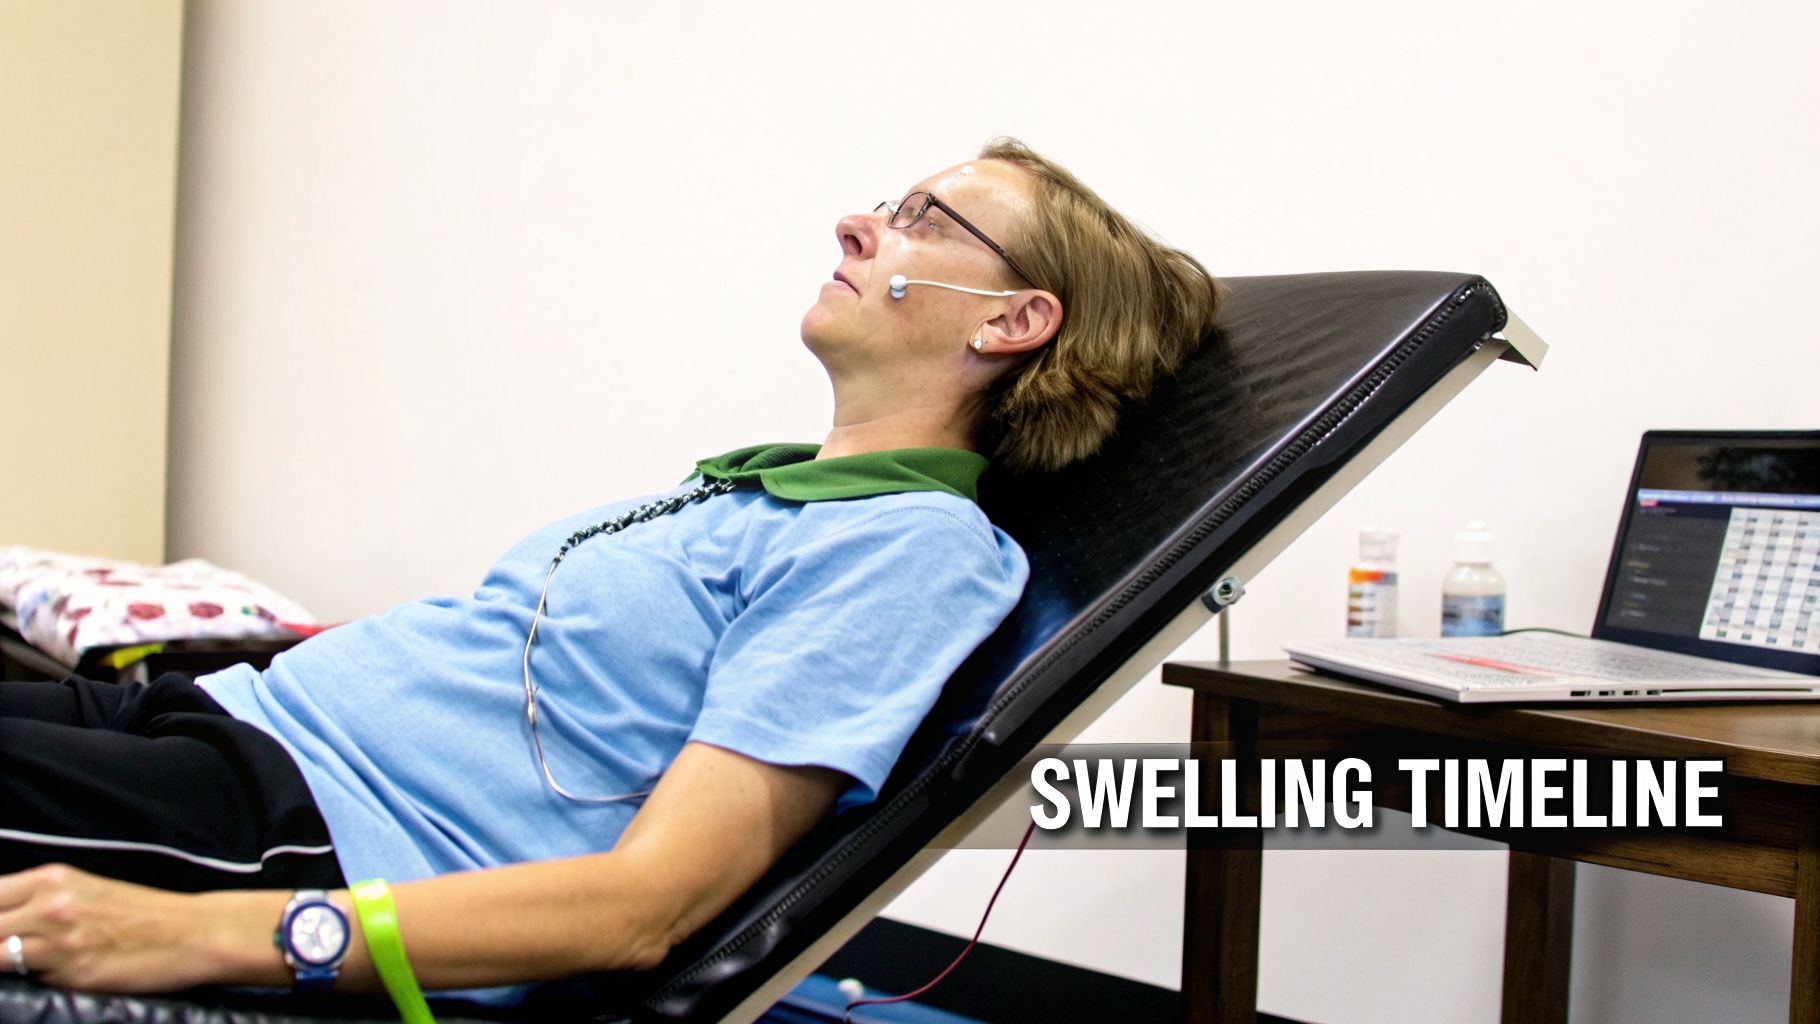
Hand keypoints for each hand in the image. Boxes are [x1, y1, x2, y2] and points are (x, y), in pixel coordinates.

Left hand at [0, 864, 268, 992]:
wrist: (193, 932)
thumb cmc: (144, 913)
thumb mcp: (85, 891)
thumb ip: (39, 901)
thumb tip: (4, 921)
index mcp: (53, 878)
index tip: (0, 928)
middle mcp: (51, 905)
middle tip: (7, 949)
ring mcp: (60, 940)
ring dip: (3, 959)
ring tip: (17, 962)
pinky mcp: (73, 972)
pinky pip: (26, 980)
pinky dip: (27, 979)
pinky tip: (41, 976)